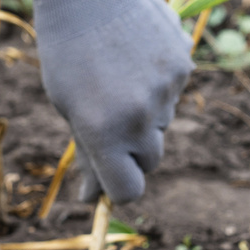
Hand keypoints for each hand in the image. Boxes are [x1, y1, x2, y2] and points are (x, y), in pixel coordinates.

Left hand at [35, 0, 193, 203]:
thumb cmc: (67, 50)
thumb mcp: (66, 105)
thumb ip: (87, 153)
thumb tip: (92, 198)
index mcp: (103, 132)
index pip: (127, 191)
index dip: (118, 187)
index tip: (108, 178)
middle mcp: (139, 117)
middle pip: (149, 161)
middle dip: (131, 151)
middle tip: (109, 115)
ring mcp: (166, 90)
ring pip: (162, 124)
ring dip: (144, 113)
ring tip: (119, 75)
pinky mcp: (183, 65)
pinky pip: (173, 92)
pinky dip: (157, 83)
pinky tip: (135, 56)